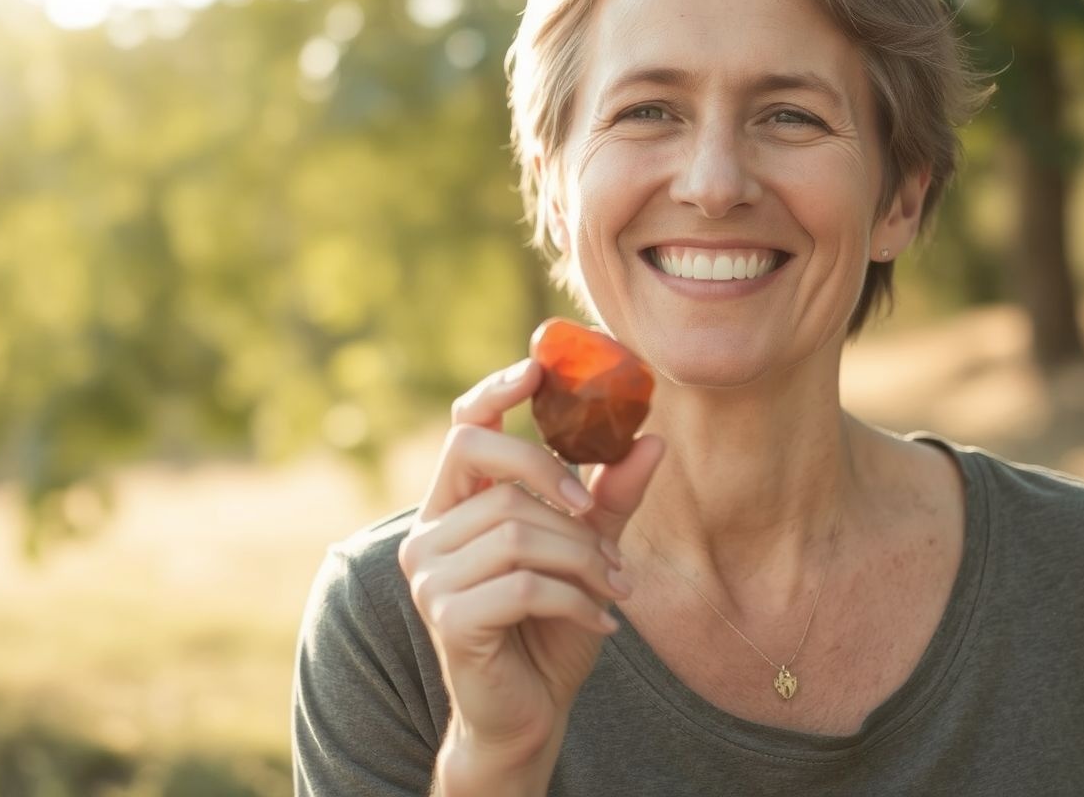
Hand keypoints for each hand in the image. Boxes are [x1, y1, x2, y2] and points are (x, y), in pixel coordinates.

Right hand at [398, 358, 662, 785]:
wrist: (528, 713)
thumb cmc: (551, 627)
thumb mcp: (588, 553)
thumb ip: (610, 499)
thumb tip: (654, 439)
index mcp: (455, 505)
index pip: (464, 429)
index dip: (496, 391)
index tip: (539, 370)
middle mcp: (428, 531)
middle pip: (484, 460)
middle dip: (552, 478)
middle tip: (597, 518)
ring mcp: (429, 574)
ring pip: (517, 529)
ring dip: (582, 557)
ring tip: (614, 587)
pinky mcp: (446, 615)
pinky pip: (524, 584)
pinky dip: (575, 600)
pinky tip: (601, 620)